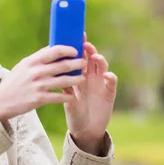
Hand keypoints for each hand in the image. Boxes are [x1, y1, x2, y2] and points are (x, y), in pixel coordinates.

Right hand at [0, 45, 86, 122]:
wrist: (2, 100)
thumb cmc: (14, 81)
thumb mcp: (23, 66)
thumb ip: (38, 58)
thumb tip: (53, 48)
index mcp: (32, 61)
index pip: (55, 51)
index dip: (68, 50)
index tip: (75, 51)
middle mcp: (36, 72)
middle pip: (63, 65)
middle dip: (77, 64)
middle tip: (84, 63)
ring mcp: (39, 85)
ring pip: (65, 81)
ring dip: (76, 80)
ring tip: (82, 79)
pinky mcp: (40, 99)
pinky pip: (59, 97)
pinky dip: (68, 96)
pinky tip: (72, 96)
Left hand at [62, 33, 117, 154]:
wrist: (85, 129)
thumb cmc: (74, 111)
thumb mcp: (67, 97)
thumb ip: (63, 84)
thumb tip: (52, 71)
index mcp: (80, 75)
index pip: (80, 58)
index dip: (79, 47)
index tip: (76, 36)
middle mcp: (92, 77)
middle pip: (92, 59)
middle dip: (90, 50)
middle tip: (85, 44)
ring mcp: (101, 84)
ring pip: (102, 68)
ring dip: (100, 61)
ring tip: (95, 57)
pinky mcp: (109, 93)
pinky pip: (111, 83)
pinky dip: (110, 78)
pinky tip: (106, 75)